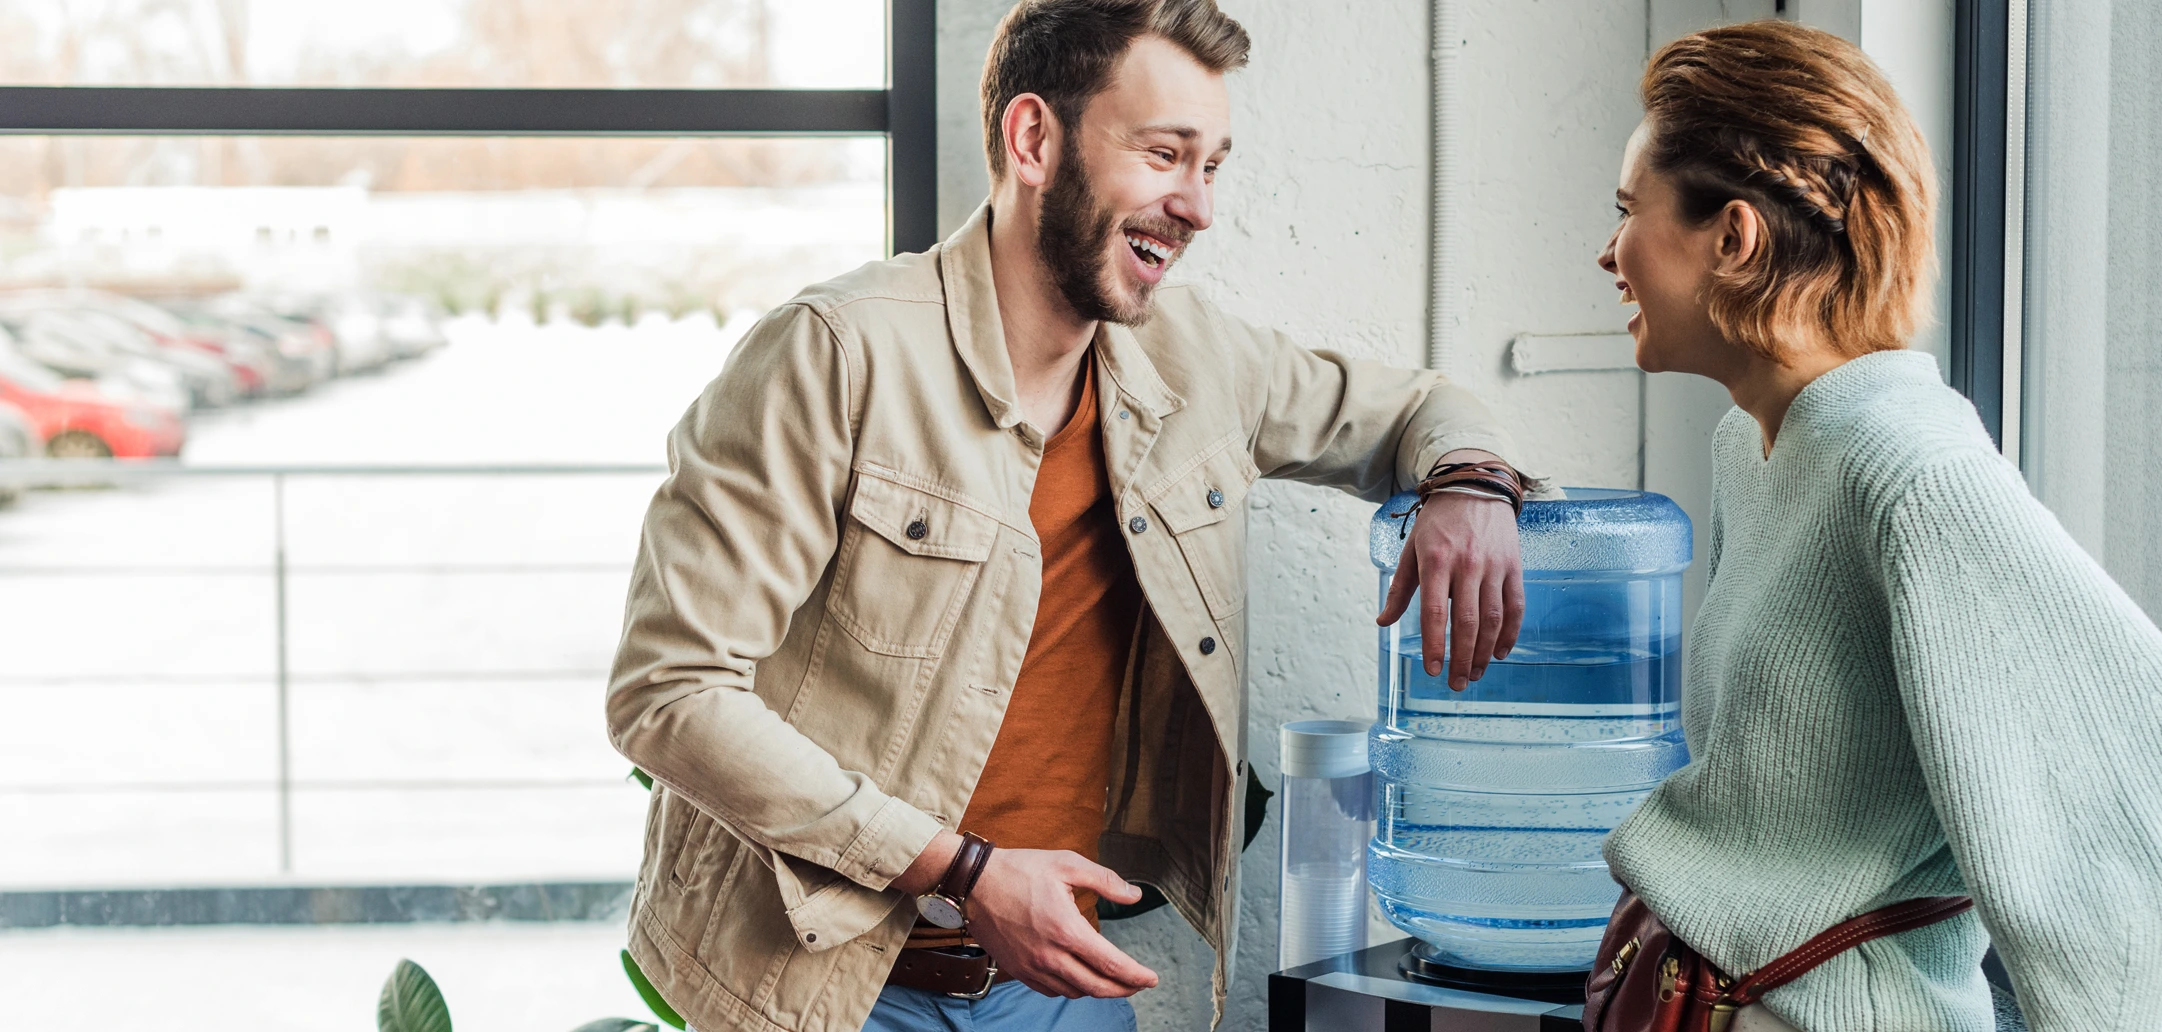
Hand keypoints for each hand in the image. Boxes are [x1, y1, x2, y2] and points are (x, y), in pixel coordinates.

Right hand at [966, 848, 1158, 998]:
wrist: (973, 883)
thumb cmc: (1019, 870)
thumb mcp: (1067, 864)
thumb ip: (1106, 880)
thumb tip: (1135, 895)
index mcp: (1066, 929)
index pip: (1111, 964)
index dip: (1136, 975)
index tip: (1152, 978)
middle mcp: (1050, 955)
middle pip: (1097, 987)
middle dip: (1124, 989)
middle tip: (1139, 984)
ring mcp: (1032, 966)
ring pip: (1075, 992)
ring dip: (1098, 990)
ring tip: (1112, 980)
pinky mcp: (1018, 970)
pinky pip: (1051, 991)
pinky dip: (1071, 989)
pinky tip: (1079, 977)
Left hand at [1376, 456, 1524, 689]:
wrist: (1475, 487)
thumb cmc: (1438, 522)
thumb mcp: (1412, 550)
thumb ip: (1400, 589)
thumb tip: (1383, 622)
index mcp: (1436, 561)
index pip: (1434, 612)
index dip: (1434, 645)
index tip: (1432, 670)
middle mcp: (1467, 564)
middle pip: (1467, 622)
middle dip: (1461, 658)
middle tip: (1456, 683)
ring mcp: (1494, 566)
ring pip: (1492, 618)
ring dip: (1484, 652)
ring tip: (1475, 673)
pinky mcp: (1514, 566)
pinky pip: (1515, 606)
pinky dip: (1510, 633)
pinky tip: (1499, 652)